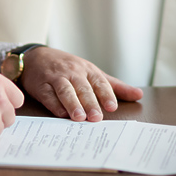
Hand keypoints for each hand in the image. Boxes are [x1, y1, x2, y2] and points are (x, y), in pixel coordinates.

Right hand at [20, 47, 142, 121]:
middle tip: (96, 118)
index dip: (106, 94)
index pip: (99, 82)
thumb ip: (115, 86)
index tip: (112, 107)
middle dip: (90, 103)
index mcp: (87, 70)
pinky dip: (54, 104)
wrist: (36, 57)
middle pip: (83, 88)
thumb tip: (139, 95)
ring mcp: (56, 78)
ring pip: (66, 91)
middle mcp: (73, 73)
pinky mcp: (41, 85)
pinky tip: (61, 113)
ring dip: (73, 104)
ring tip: (79, 117)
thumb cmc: (68, 67)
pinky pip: (48, 95)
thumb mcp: (92, 73)